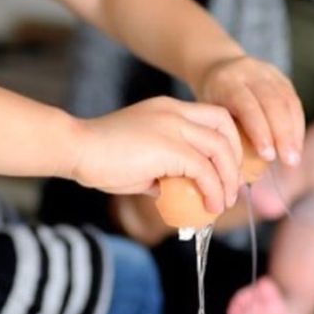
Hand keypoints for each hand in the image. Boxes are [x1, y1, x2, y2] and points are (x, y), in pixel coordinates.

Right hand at [71, 97, 241, 215]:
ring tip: (222, 202)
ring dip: (227, 179)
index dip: (229, 141)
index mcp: (169, 108)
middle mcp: (175, 111)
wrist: (77, 148)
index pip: (214, 115)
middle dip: (236, 157)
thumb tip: (176, 191)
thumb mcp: (141, 159)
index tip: (228, 167)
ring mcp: (173, 126)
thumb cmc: (101, 156)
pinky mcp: (169, 147)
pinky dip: (212, 189)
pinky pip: (204, 170)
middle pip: (225, 126)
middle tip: (233, 185)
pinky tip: (209, 205)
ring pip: (219, 148)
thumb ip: (162, 169)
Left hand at [195, 55, 304, 168]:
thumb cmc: (210, 101)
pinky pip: (294, 101)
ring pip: (287, 101)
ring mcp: (267, 72)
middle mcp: (249, 71)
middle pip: (272, 102)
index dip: (259, 130)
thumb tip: (237, 178)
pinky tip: (296, 145)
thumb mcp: (209, 112)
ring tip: (295, 158)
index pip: (247, 105)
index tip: (268, 156)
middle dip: (283, 134)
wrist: (216, 67)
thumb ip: (223, 136)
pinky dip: (297, 125)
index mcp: (226, 81)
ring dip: (294, 132)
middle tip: (289, 161)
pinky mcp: (281, 77)